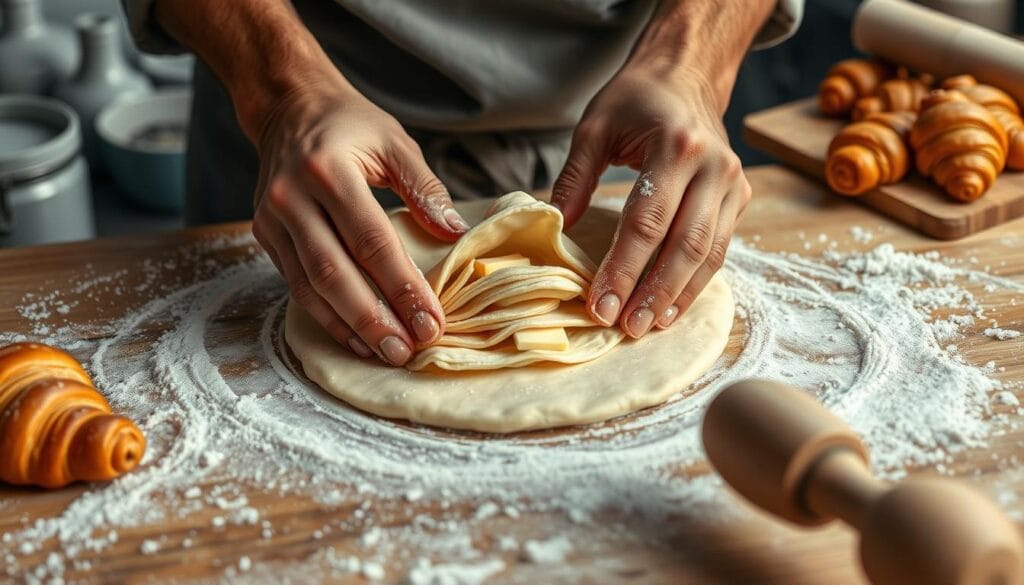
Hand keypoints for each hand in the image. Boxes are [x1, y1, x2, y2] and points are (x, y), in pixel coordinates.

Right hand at [251, 77, 469, 365]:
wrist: (288, 107)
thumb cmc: (349, 124)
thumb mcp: (395, 141)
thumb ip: (426, 188)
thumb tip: (455, 233)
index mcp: (328, 170)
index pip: (371, 241)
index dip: (402, 286)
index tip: (431, 320)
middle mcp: (293, 198)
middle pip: (336, 273)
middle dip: (375, 319)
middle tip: (407, 350)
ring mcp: (272, 219)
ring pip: (311, 287)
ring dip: (350, 326)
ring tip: (385, 353)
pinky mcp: (264, 235)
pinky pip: (296, 285)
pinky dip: (326, 316)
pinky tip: (355, 337)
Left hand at [551, 68, 750, 337]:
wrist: (686, 74)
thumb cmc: (635, 100)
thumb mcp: (594, 127)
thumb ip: (574, 177)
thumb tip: (554, 226)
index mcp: (677, 146)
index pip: (647, 221)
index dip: (623, 268)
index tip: (599, 304)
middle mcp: (714, 167)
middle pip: (683, 245)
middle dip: (652, 292)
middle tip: (625, 327)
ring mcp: (732, 184)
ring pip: (708, 254)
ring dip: (677, 296)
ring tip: (647, 326)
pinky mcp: (738, 198)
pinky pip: (719, 249)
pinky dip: (695, 283)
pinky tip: (670, 307)